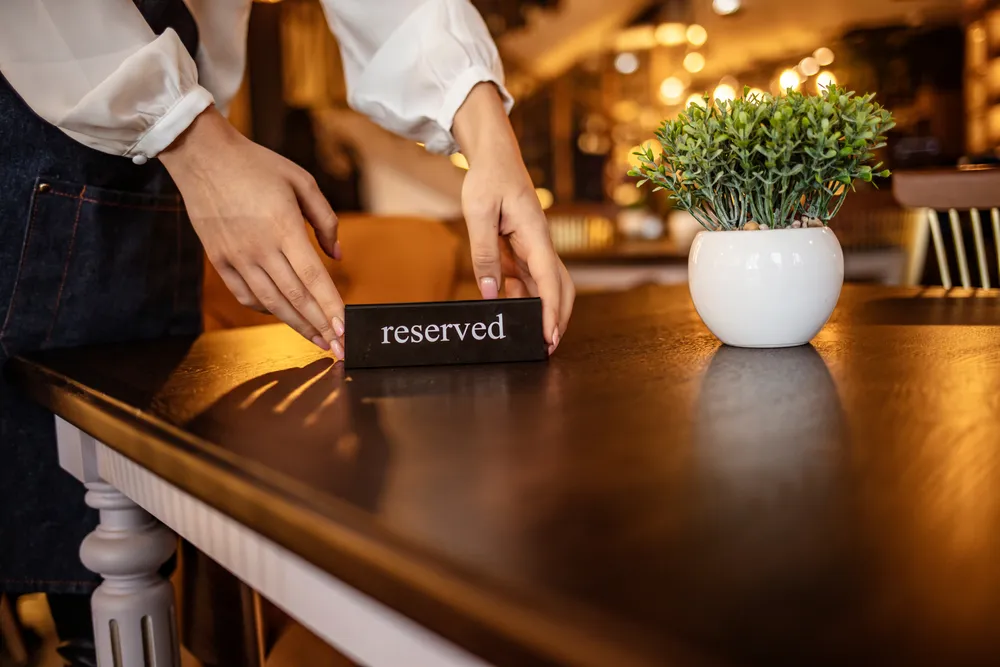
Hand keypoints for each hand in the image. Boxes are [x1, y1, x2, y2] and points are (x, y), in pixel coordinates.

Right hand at [160, 107, 345, 357]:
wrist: (202, 155)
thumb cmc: (257, 164)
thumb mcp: (302, 181)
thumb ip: (325, 220)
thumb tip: (338, 256)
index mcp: (284, 227)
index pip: (314, 279)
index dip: (331, 308)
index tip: (345, 330)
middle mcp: (259, 248)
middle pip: (295, 298)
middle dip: (320, 327)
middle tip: (339, 348)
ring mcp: (236, 256)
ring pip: (271, 303)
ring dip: (296, 325)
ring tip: (317, 340)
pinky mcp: (219, 259)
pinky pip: (245, 294)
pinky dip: (266, 310)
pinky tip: (283, 316)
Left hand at [454, 84, 574, 353]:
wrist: (494, 157)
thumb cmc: (487, 180)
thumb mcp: (478, 214)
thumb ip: (484, 254)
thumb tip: (490, 293)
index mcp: (535, 234)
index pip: (550, 280)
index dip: (551, 311)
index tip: (548, 335)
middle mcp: (540, 244)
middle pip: (560, 288)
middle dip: (558, 318)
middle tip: (546, 347)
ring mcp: (533, 248)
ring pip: (546, 286)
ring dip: (542, 311)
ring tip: (528, 336)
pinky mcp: (522, 249)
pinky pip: (528, 279)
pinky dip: (524, 297)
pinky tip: (510, 309)